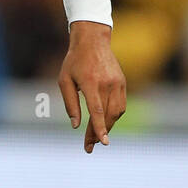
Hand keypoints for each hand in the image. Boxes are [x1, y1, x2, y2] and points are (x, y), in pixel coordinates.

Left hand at [58, 21, 126, 152]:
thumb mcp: (64, 80)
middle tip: (89, 146)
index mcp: (90, 82)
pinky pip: (120, 105)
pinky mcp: (122, 83)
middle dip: (100, 133)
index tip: (103, 143)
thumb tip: (76, 126)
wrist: (92, 41)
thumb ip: (70, 104)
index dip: (99, 128)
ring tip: (96, 136)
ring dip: (108, 126)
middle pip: (107, 115)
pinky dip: (113, 116)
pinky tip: (104, 122)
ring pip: (117, 112)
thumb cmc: (74, 62)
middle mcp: (107, 83)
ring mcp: (117, 83)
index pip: (97, 110)